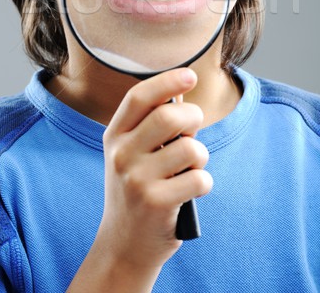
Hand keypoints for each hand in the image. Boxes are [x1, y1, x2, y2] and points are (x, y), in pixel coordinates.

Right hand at [67, 68, 212, 291]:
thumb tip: (184, 96)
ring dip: (200, 156)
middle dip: (193, 118)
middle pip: (168, 116)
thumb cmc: (137, 188)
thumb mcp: (131, 154)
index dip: (166, 82)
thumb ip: (153, 126)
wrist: (123, 244)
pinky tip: (191, 191)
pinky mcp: (156, 203)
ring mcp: (137, 180)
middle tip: (194, 130)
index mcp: (115, 136)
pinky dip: (204, 182)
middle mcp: (121, 154)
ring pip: (190, 148)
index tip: (190, 75)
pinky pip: (199, 178)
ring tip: (191, 167)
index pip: (139, 97)